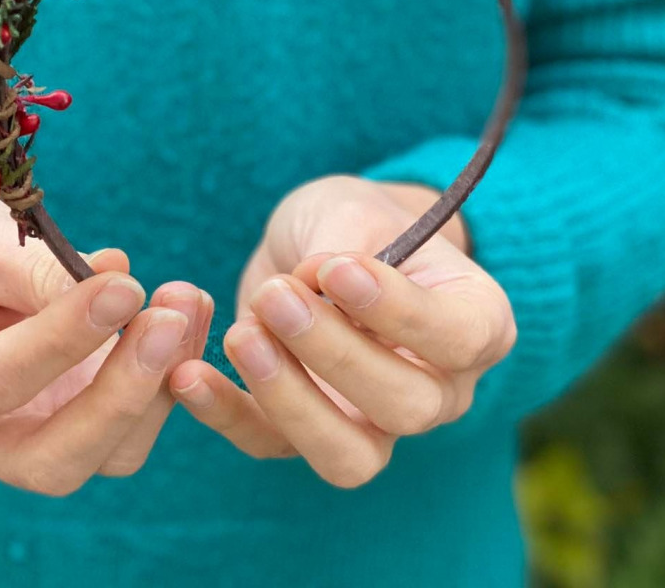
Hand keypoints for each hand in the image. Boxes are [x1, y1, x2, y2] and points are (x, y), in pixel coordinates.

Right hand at [0, 179, 212, 494]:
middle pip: (55, 459)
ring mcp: (31, 446)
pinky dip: (172, 373)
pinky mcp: (82, 432)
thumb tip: (118, 289)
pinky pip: (138, 426)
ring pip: (110, 455)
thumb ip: (37, 273)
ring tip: (189, 301)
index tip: (124, 287)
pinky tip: (192, 312)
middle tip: (169, 318)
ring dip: (161, 384)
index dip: (63, 340)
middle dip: (121, 395)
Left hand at [169, 175, 514, 487]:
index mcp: (475, 323)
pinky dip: (227, 417)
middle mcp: (439, 389)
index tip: (337, 269)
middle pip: (405, 405)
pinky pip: (273, 446)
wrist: (319, 243)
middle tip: (277, 297)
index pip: (459, 337)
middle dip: (334, 354)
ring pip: (349, 455)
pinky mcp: (307, 434)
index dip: (399, 311)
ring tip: (241, 334)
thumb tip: (316, 282)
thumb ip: (346, 243)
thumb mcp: (354, 210)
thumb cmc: (353, 222)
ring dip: (290, 401)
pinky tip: (189, 374)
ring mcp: (375, 424)